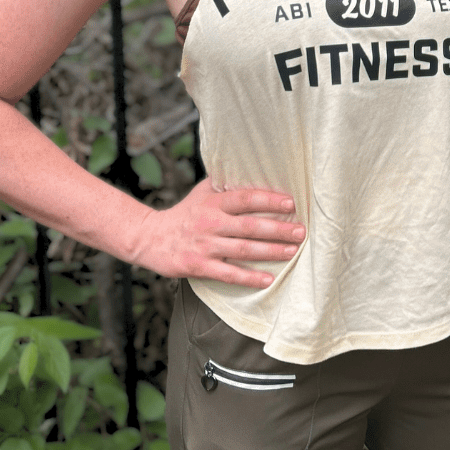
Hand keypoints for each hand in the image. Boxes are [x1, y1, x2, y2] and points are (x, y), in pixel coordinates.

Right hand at [131, 177, 305, 286]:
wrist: (149, 237)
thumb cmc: (184, 214)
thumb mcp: (202, 193)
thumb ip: (226, 185)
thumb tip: (254, 170)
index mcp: (213, 203)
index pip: (246, 198)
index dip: (269, 200)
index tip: (291, 203)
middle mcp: (211, 223)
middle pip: (250, 226)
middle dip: (278, 229)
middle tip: (301, 232)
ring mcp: (205, 246)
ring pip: (243, 250)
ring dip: (270, 252)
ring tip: (292, 252)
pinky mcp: (198, 266)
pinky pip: (228, 274)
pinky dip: (249, 278)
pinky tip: (268, 279)